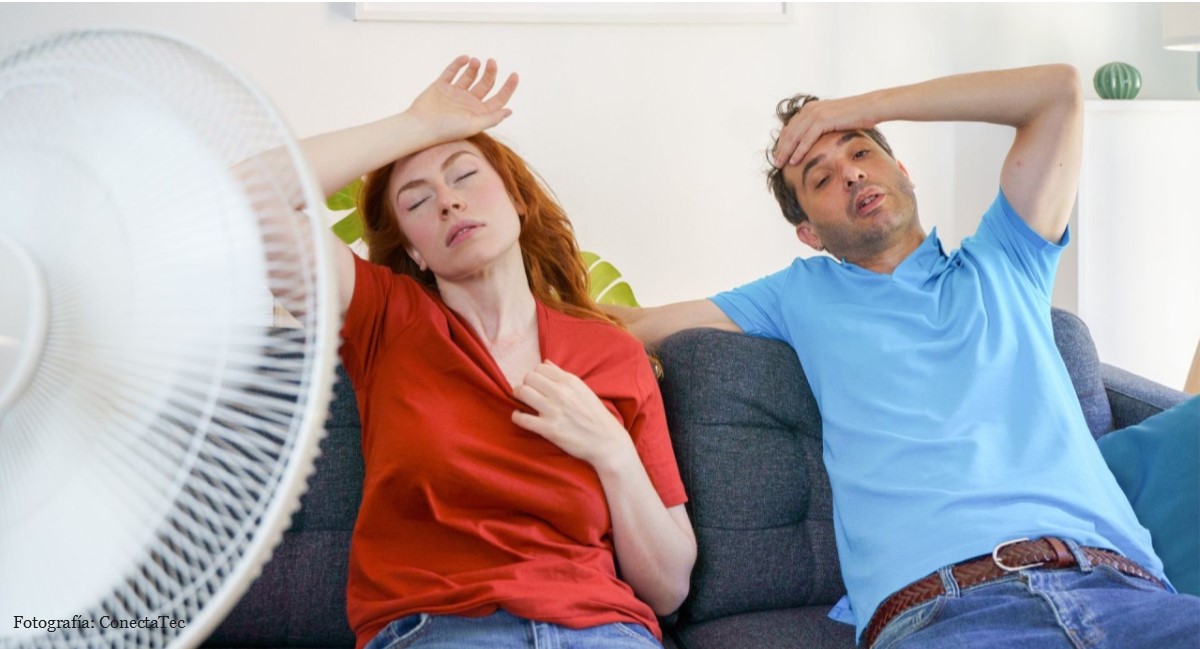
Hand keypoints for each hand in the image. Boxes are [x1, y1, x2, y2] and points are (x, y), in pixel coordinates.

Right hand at [406, 55, 518, 145]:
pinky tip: (465, 58)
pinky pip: (452, 71)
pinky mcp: (441, 86)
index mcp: (479, 113)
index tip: (515, 75)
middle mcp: (469, 102)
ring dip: (475, 67)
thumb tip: (510, 111)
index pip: (499, 98)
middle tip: (492, 62)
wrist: (420, 126)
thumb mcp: (473, 125)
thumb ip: (492, 118)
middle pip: (486, 84)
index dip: (508, 87)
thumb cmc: (447, 130)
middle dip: (491, 72)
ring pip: (470, 76)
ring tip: (476, 61)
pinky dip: (458, 63)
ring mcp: (455, 93)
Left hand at [512, 361, 633, 469]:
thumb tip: (545, 362)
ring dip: (518, 396)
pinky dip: (517, 416)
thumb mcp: (583, 390)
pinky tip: (521, 417)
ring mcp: (554, 411)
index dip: (535, 376)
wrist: (607, 441)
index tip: (537, 385)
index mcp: (570, 381)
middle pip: (528, 378)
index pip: (540, 368)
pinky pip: (521, 418)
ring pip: (522, 392)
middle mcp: (561, 393)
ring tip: (523, 402)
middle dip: (525, 384)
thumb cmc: (595, 415)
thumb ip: (562, 375)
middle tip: (527, 393)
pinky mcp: (549, 429)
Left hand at [772, 95, 876, 167]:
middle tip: (776, 163)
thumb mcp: (834, 120)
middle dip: (781, 148)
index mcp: (810, 108)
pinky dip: (798, 151)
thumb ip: (822, 127)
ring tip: (780, 164)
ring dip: (786, 152)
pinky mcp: (823, 120)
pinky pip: (806, 139)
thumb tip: (817, 140)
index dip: (783, 142)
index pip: (791, 127)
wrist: (871, 107)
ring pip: (794, 136)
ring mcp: (815, 113)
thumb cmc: (856, 116)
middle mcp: (810, 109)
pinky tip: (794, 161)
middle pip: (789, 132)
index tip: (779, 154)